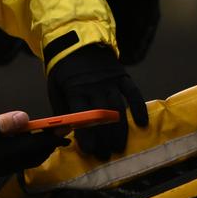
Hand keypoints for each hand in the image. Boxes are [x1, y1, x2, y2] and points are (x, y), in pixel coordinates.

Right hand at [0, 111, 67, 184]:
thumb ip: (4, 123)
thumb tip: (26, 118)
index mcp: (8, 152)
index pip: (37, 146)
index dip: (53, 137)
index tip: (67, 130)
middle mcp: (8, 164)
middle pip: (35, 157)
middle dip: (48, 146)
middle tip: (60, 135)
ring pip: (26, 162)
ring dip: (37, 152)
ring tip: (44, 141)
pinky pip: (15, 164)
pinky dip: (24, 155)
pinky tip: (20, 148)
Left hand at [47, 44, 147, 159]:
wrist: (77, 41)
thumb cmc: (63, 69)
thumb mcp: (54, 88)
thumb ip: (61, 110)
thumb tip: (63, 133)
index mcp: (75, 89)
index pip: (83, 116)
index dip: (87, 135)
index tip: (91, 152)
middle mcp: (95, 86)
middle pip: (103, 116)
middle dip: (105, 138)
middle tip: (107, 155)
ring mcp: (111, 80)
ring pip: (118, 108)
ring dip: (120, 129)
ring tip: (120, 147)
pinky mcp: (122, 75)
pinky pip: (133, 92)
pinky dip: (139, 107)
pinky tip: (142, 123)